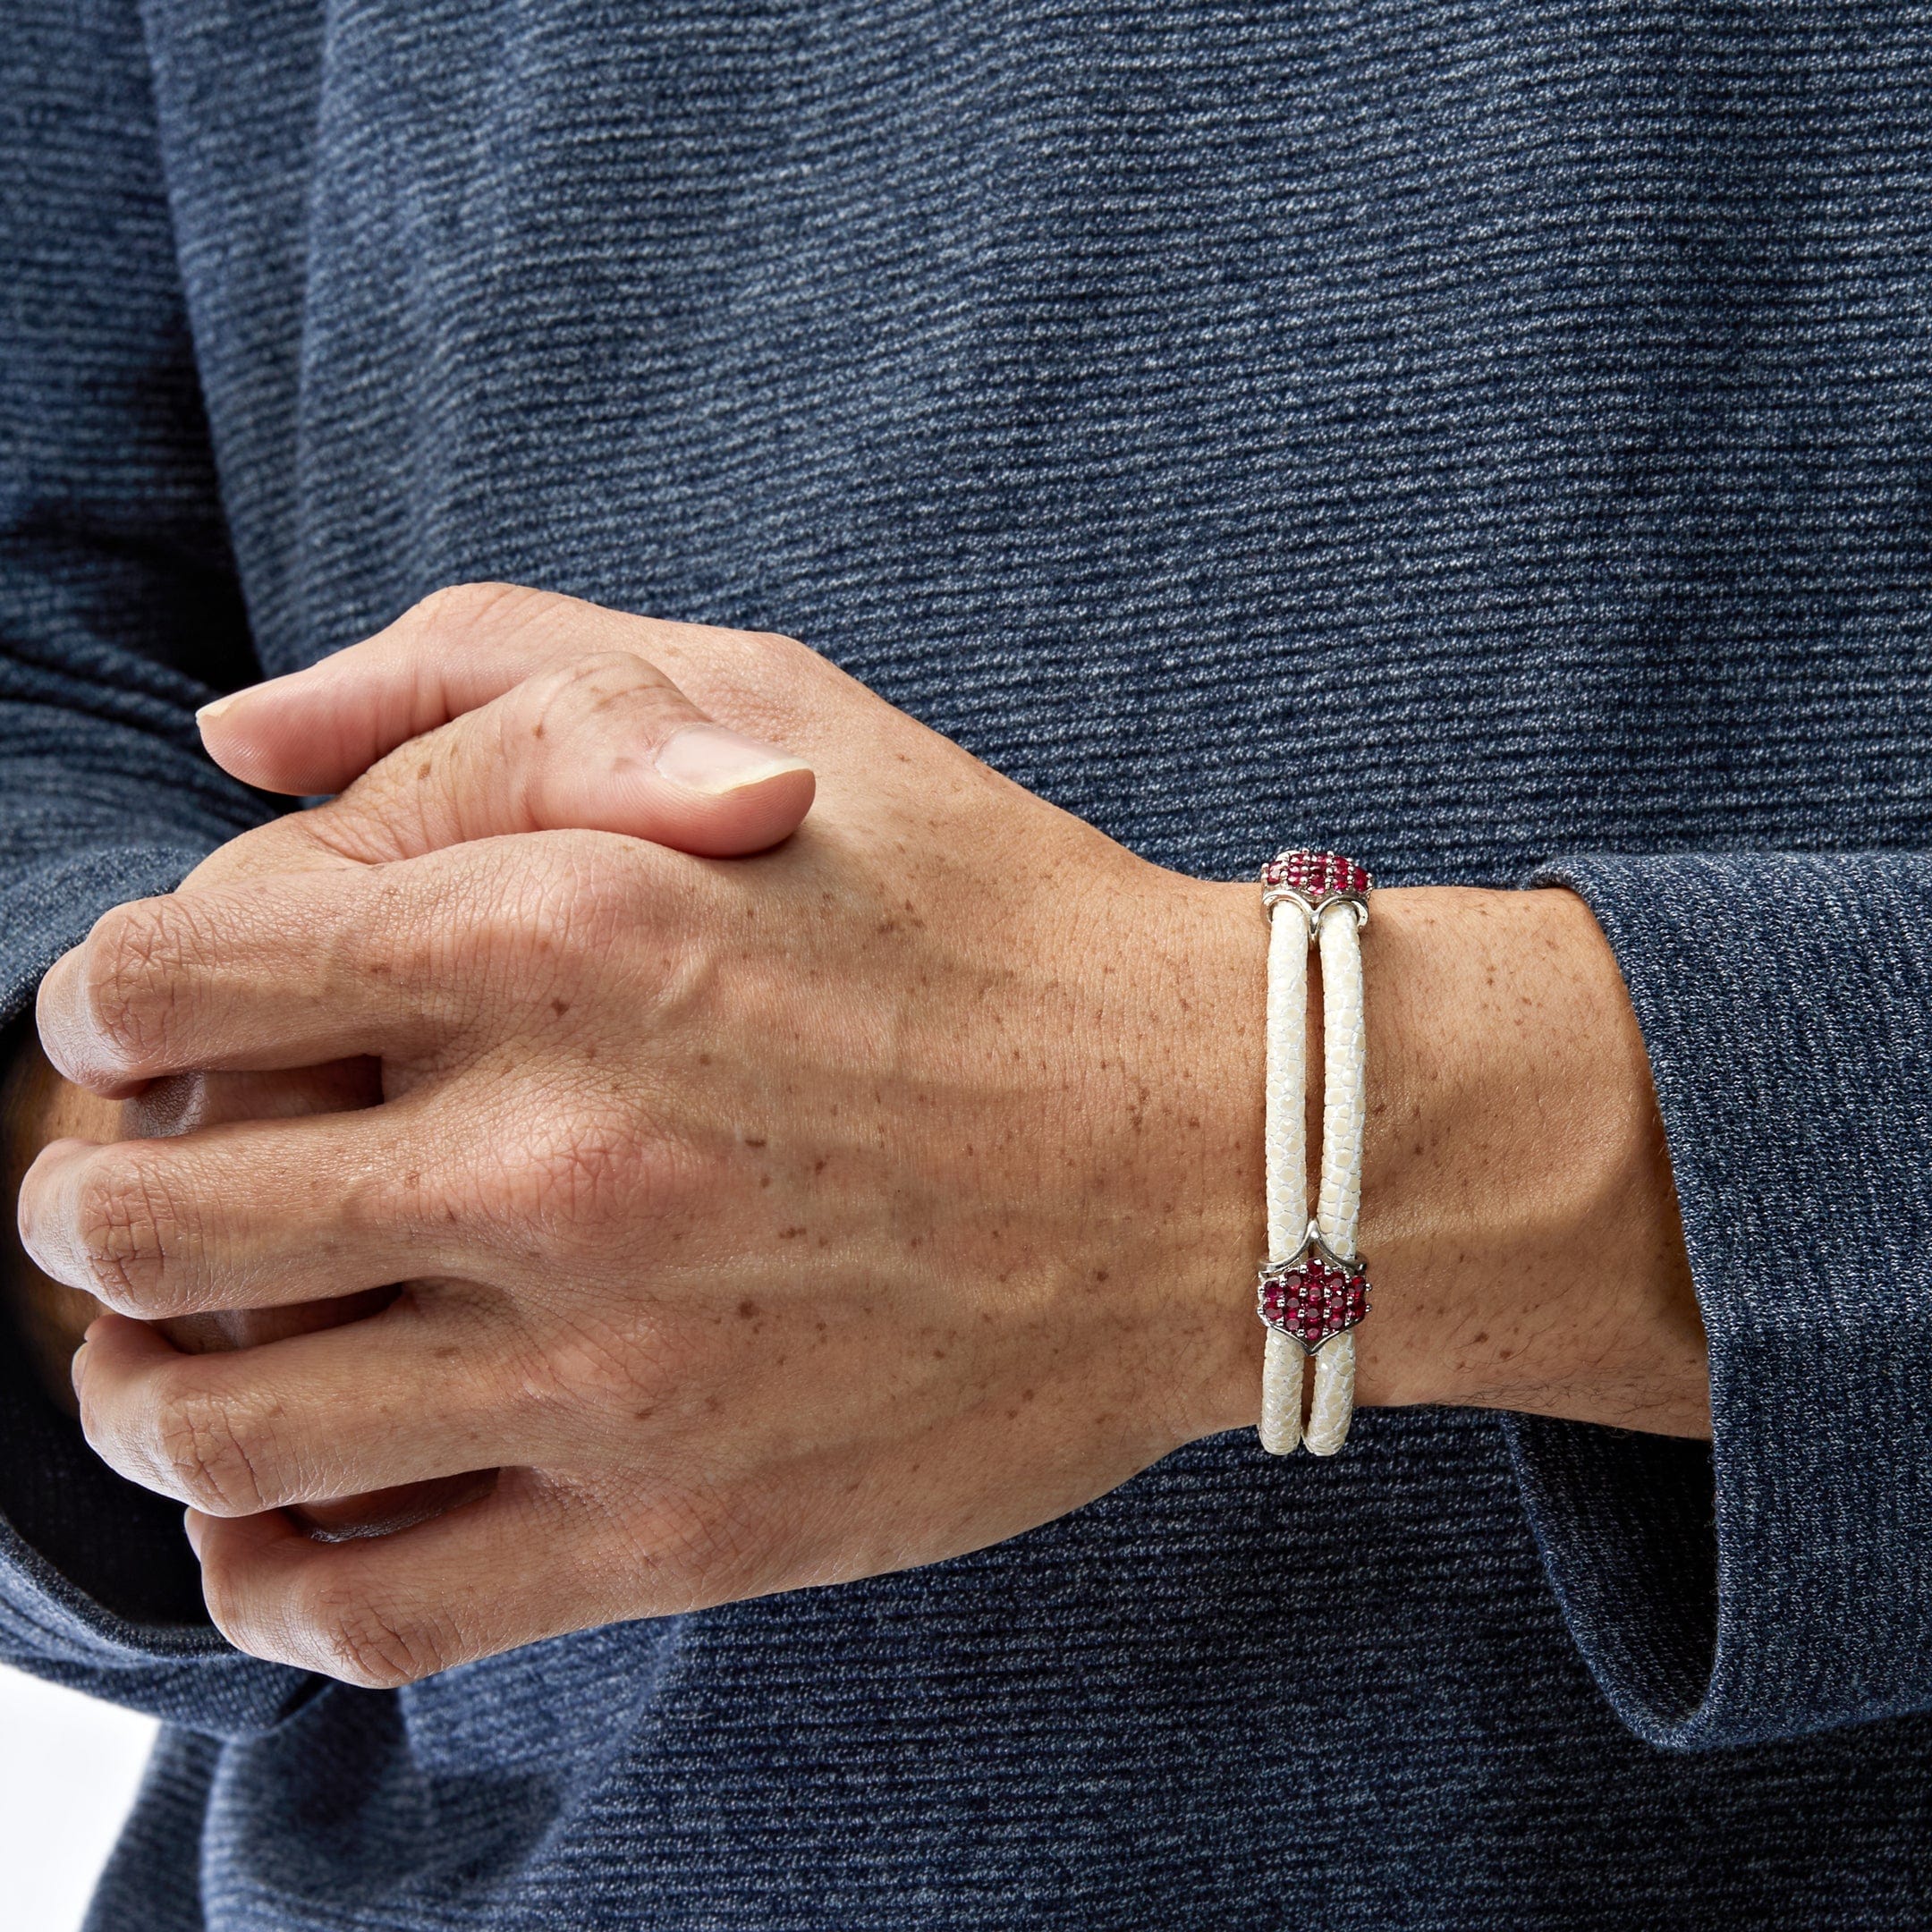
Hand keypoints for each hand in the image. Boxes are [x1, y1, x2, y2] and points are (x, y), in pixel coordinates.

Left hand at [19, 586, 1705, 1686]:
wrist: (1218, 1150)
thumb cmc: (991, 914)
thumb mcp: (768, 701)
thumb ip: (476, 673)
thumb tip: (234, 741)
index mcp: (559, 923)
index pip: (164, 979)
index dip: (111, 999)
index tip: (155, 1026)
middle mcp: (559, 1152)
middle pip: (140, 1218)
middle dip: (96, 1199)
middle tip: (149, 1194)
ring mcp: (616, 1364)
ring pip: (213, 1429)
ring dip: (148, 1390)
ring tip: (198, 1357)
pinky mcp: (682, 1530)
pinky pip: (362, 1611)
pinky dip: (265, 1578)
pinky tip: (290, 1515)